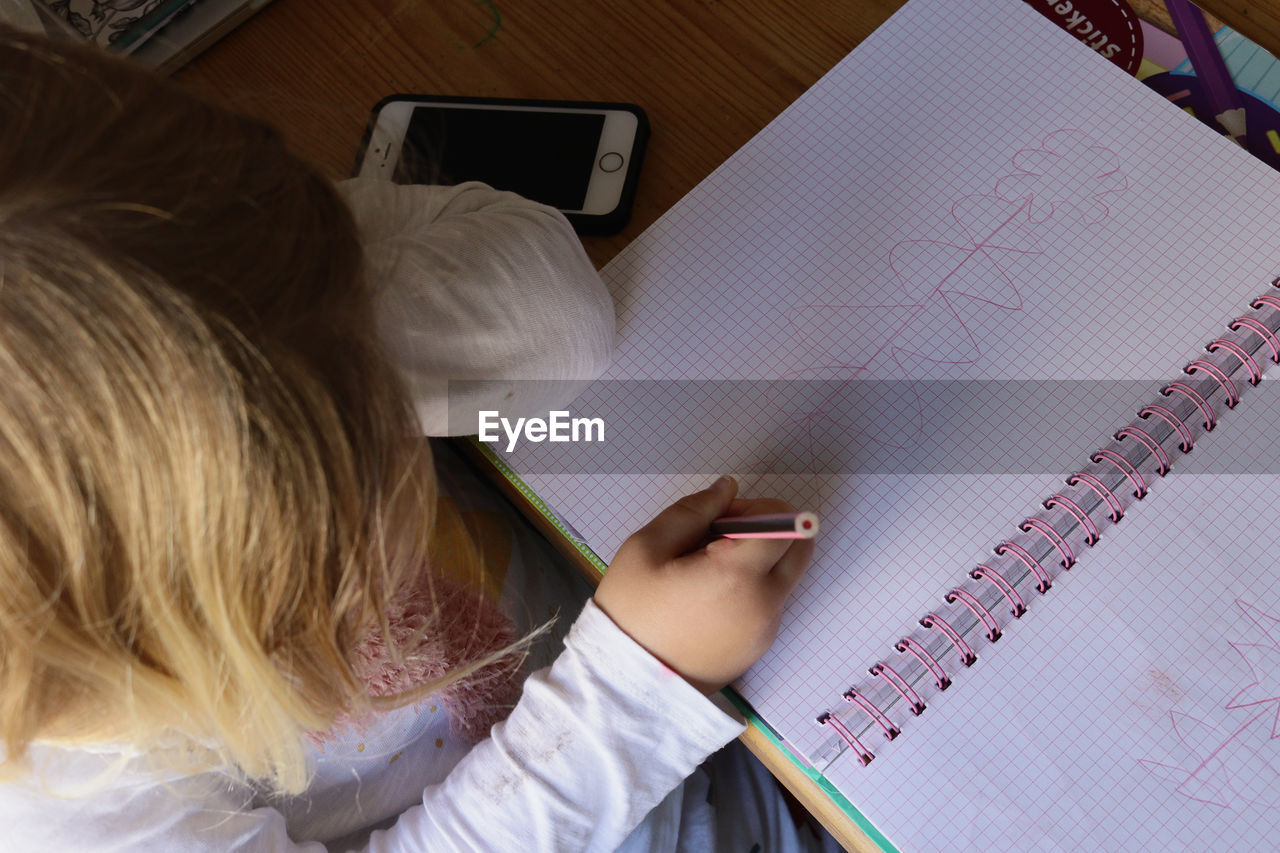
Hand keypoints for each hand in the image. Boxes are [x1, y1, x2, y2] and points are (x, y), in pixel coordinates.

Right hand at [593, 477, 813, 693]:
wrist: (625, 686)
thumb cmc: (631, 613)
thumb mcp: (646, 548)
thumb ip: (693, 510)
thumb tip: (728, 488)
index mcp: (739, 576)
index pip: (786, 525)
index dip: (758, 509)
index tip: (723, 516)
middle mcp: (765, 604)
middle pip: (800, 549)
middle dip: (772, 530)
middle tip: (722, 535)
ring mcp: (766, 630)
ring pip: (786, 576)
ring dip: (762, 559)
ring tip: (708, 568)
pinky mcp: (759, 648)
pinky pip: (771, 603)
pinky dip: (753, 587)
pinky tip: (708, 597)